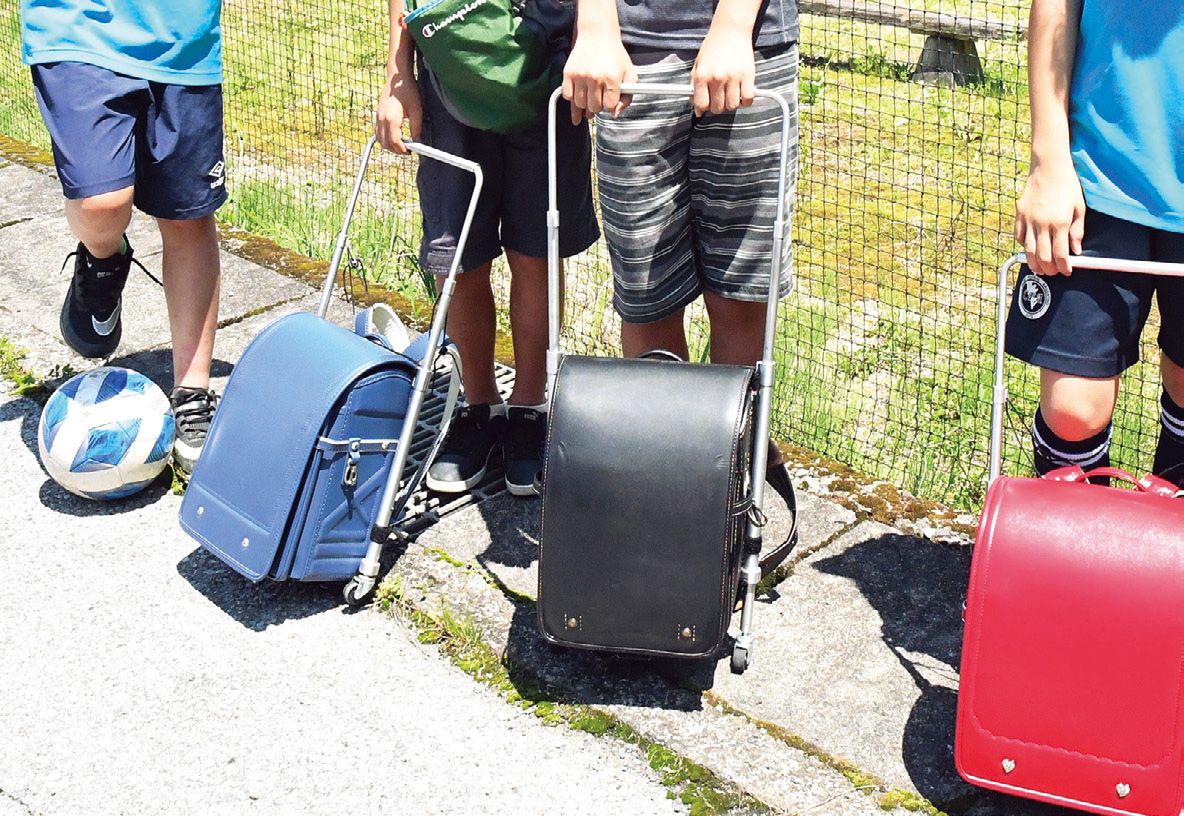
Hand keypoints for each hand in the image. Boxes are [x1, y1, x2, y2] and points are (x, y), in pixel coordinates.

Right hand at [375, 73, 421, 154]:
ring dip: (389, 145)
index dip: (402, 150)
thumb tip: (418, 142)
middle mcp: (382, 119)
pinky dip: (384, 138)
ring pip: (380, 139)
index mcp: (391, 119)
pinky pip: (377, 132)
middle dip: (396, 150)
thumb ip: (416, 128)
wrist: (397, 76)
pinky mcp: (377, 114)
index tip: (410, 152)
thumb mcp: (417, 111)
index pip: (394, 142)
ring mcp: (378, 116)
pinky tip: (394, 136)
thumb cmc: (408, 90)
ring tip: (402, 144)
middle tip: (407, 150)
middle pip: (385, 143)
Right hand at [562, 28, 636, 124]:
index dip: (610, 105)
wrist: (597, 34)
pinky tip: (579, 94)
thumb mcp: (629, 73)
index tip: (609, 99)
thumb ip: (628, 96)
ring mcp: (580, 76)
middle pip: (594, 107)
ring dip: (585, 104)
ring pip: (581, 104)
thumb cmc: (614, 54)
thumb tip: (615, 114)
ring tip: (589, 98)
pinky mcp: (568, 73)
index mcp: (612, 78)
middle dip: (598, 105)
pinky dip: (573, 98)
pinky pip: (568, 96)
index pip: (609, 106)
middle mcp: (595, 78)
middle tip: (599, 98)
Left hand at [692, 23, 755, 115]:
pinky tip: (741, 94)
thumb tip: (697, 108)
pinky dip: (745, 101)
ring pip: (732, 106)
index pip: (702, 105)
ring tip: (730, 95)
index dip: (703, 109)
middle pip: (718, 108)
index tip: (706, 106)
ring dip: (731, 104)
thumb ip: (695, 86)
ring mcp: (734, 78)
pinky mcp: (748, 76)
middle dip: (717, 106)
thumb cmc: (713, 47)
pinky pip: (748, 99)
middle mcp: (717, 78)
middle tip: (719, 98)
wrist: (730, 30)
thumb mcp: (698, 64)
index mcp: (703, 75)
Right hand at [1014, 156, 1085, 275]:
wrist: (1048, 167)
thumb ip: (1077, 230)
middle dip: (1049, 269)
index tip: (1067, 271)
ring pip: (1029, 250)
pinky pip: (1019, 236)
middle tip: (1053, 273)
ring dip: (1034, 263)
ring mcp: (1028, 220)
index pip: (1061, 253)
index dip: (1064, 266)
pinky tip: (1030, 250)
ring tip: (1039, 269)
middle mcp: (1042, 224)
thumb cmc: (1067, 185)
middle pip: (1043, 256)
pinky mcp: (1019, 215)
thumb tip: (1076, 250)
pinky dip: (1024, 246)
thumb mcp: (1079, 207)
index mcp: (1060, 222)